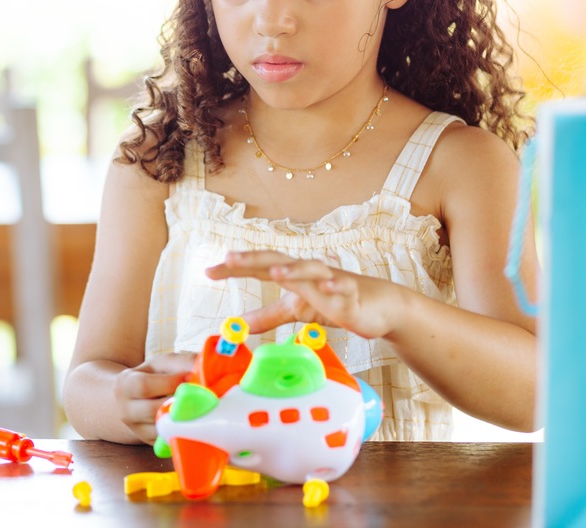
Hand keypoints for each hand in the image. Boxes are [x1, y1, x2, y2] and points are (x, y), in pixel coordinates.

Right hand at [114, 353, 196, 443]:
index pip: (143, 386)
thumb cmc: (154, 376)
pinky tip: (197, 420)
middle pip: (152, 411)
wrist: (138, 397)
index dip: (169, 383)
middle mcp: (126, 411)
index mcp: (125, 385)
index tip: (190, 377)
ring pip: (162, 430)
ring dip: (185, 419)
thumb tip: (204, 372)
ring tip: (201, 407)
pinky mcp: (151, 443)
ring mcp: (138, 431)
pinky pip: (170, 440)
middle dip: (178, 403)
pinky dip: (185, 431)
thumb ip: (182, 363)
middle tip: (200, 395)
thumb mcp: (163, 363)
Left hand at [205, 250, 402, 339]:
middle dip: (253, 259)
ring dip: (293, 269)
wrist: (377, 305)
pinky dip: (335, 285)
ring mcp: (330, 280)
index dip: (234, 269)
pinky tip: (327, 286)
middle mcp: (307, 273)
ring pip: (310, 270)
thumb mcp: (295, 310)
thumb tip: (238, 325)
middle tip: (228, 260)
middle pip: (277, 260)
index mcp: (291, 275)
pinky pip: (343, 288)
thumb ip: (266, 317)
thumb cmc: (333, 301)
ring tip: (274, 271)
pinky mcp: (352, 294)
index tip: (208, 272)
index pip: (257, 268)